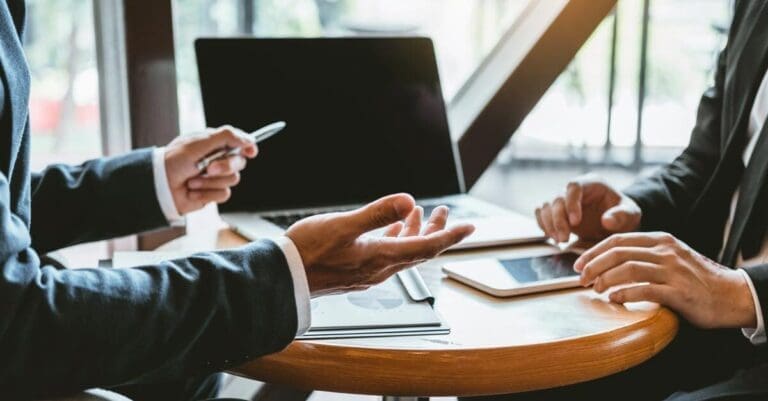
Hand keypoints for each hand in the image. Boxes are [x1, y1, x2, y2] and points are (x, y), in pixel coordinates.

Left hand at [164, 126, 257, 214]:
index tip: (251, 151)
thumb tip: (249, 139)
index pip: (239, 143)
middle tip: (208, 168)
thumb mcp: (199, 143)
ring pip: (233, 180)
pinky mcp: (213, 193)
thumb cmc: (174, 161)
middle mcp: (217, 159)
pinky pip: (224, 194)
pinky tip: (193, 191)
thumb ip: (226, 136)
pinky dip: (207, 193)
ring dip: (210, 181)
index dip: (248, 146)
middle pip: (239, 162)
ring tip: (192, 181)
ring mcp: (216, 177)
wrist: (159, 186)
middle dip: (225, 166)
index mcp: (214, 144)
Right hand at [286, 193, 474, 296]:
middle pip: (419, 250)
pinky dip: (396, 238)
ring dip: (416, 233)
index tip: (470, 227)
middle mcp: (380, 269)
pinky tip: (391, 229)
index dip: (450, 236)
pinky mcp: (356, 271)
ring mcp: (368, 272)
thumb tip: (409, 201)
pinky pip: (387, 255)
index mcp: (382, 257)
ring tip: (422, 214)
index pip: (427, 247)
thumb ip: (377, 213)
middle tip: (448, 214)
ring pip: (403, 252)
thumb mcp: (344, 225)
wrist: (283, 278)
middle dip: (437, 231)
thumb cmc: (308, 251)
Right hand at [535, 175, 641, 242]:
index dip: (571, 203)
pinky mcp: (556, 212)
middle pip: (556, 198)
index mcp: (592, 183)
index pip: (573, 186)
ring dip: (549, 224)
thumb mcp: (631, 214)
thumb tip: (607, 221)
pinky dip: (544, 225)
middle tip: (564, 238)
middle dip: (558, 219)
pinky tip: (553, 237)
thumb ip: (622, 215)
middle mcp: (574, 189)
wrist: (616, 223)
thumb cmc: (624, 215)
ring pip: (546, 206)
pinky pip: (542, 214)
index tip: (575, 222)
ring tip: (560, 240)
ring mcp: (563, 200)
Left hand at [575, 232, 756, 328]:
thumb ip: (644, 255)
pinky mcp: (679, 292)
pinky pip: (645, 290)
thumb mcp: (670, 257)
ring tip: (595, 290)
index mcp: (660, 240)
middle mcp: (665, 251)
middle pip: (618, 253)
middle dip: (594, 266)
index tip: (578, 264)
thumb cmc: (694, 278)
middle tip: (580, 280)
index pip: (618, 239)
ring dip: (606, 279)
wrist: (731, 294)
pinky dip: (625, 294)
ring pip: (629, 269)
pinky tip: (613, 299)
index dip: (593, 251)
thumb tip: (607, 263)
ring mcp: (673, 271)